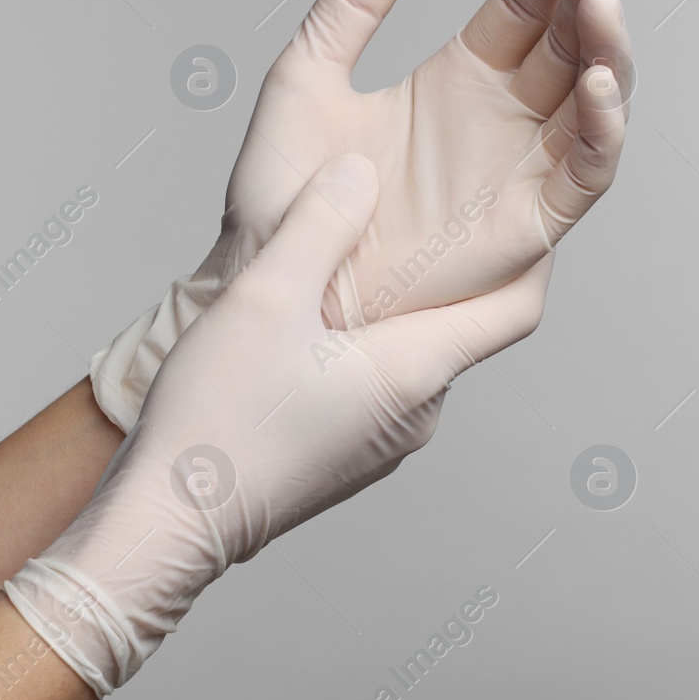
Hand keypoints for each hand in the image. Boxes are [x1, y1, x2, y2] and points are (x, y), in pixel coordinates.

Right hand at [9, 155, 553, 694]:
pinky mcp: (348, 454)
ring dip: (400, 306)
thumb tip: (359, 173)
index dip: (531, 255)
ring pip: (414, 354)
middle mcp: (415, 414)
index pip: (514, 310)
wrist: (167, 526)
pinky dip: (367, 342)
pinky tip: (317, 315)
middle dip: (451, 270)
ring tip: (362, 252)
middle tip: (426, 209)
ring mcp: (383, 441)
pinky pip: (379, 384)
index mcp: (413, 373)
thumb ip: (317, 227)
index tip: (520, 207)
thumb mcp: (264, 300)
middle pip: (462, 327)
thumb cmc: (215, 423)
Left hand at [89, 0, 631, 430]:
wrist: (276, 281)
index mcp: (461, 77)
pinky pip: (582, 176)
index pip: (525, 4)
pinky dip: (602, 132)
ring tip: (603, 5)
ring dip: (609, 53)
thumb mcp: (308, 74)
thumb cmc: (284, 197)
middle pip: (570, 43)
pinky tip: (599, 87)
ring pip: (590, 103)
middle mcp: (502, 120)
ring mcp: (519, 172)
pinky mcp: (526, 227)